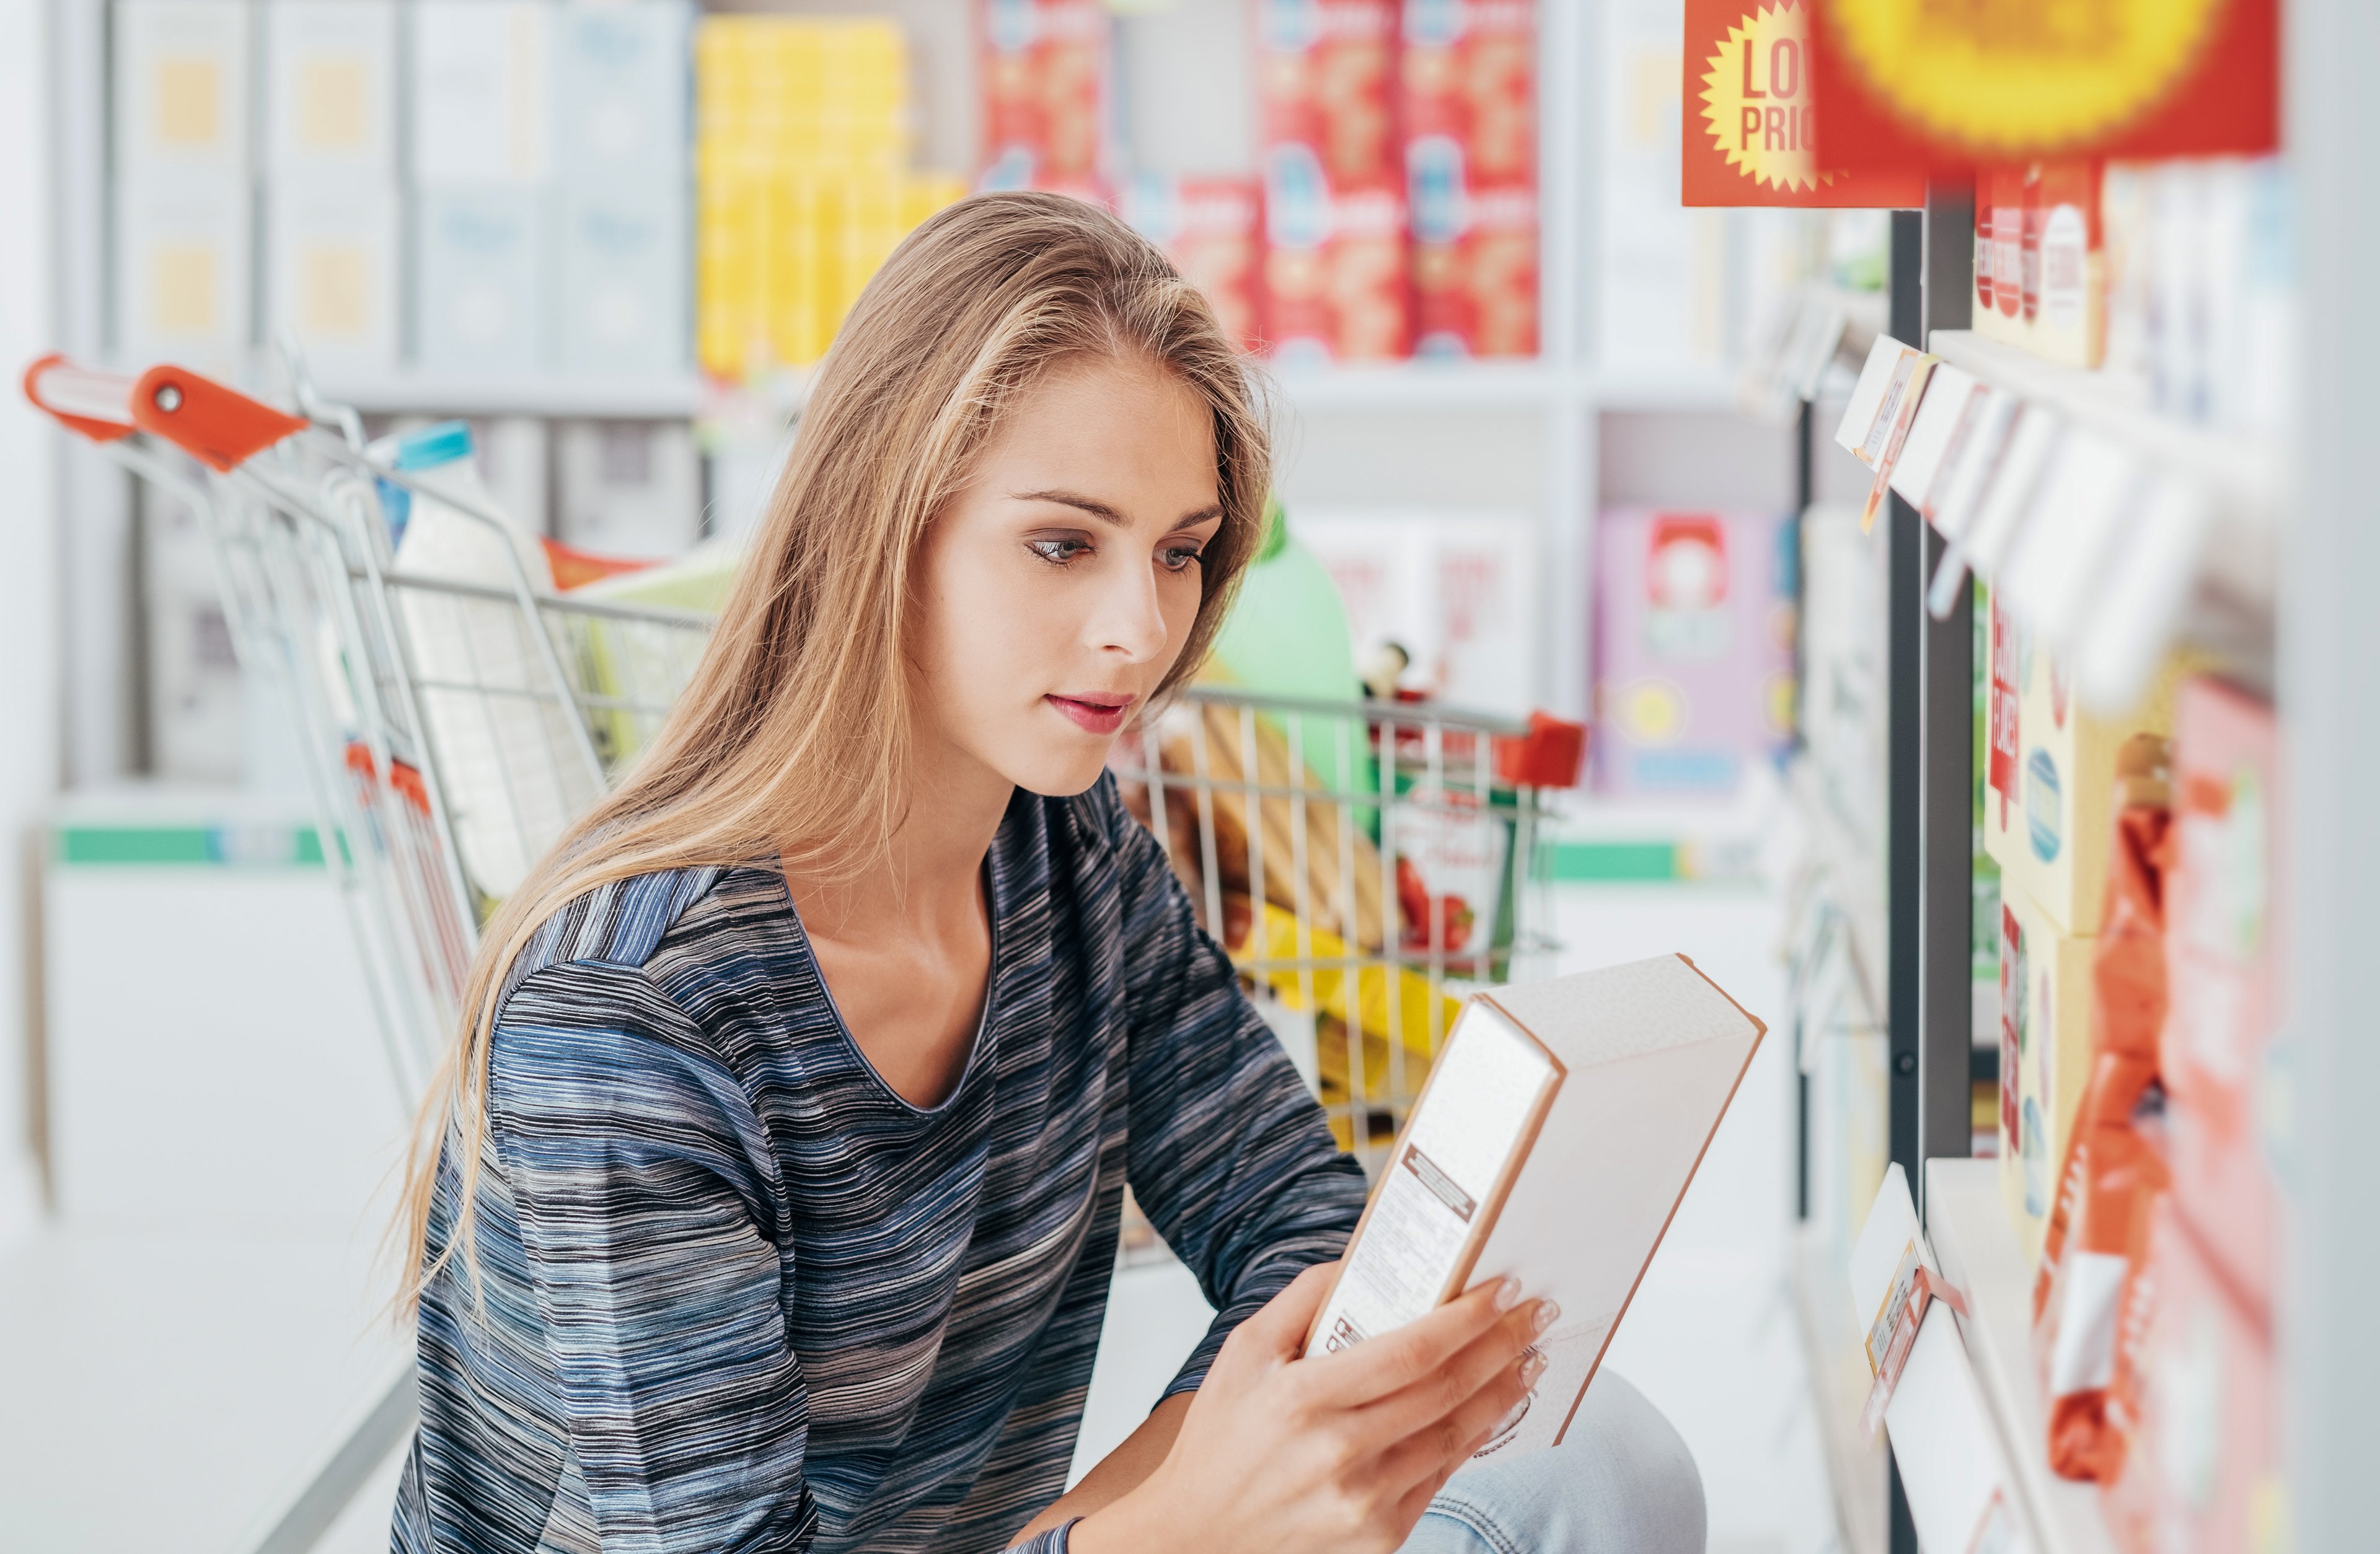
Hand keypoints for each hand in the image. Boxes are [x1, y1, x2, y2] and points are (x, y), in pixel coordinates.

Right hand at [1070, 1262, 1557, 1553]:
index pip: (1410, 1351)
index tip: (1503, 1289)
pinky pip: (1439, 1479)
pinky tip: (1489, 1412)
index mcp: (1303, 1398)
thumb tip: (1359, 1260)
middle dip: (1502, 1345)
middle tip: (1535, 1313)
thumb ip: (1301, 1299)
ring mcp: (1363, 1501)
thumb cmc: (1219, 1439)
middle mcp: (1338, 1452)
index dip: (1466, 1318)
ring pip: (1456, 1438)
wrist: (1197, 1536)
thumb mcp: (1242, 1352)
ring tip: (1527, 1360)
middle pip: (1446, 1390)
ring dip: (1501, 1394)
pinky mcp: (1379, 1537)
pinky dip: (1472, 1441)